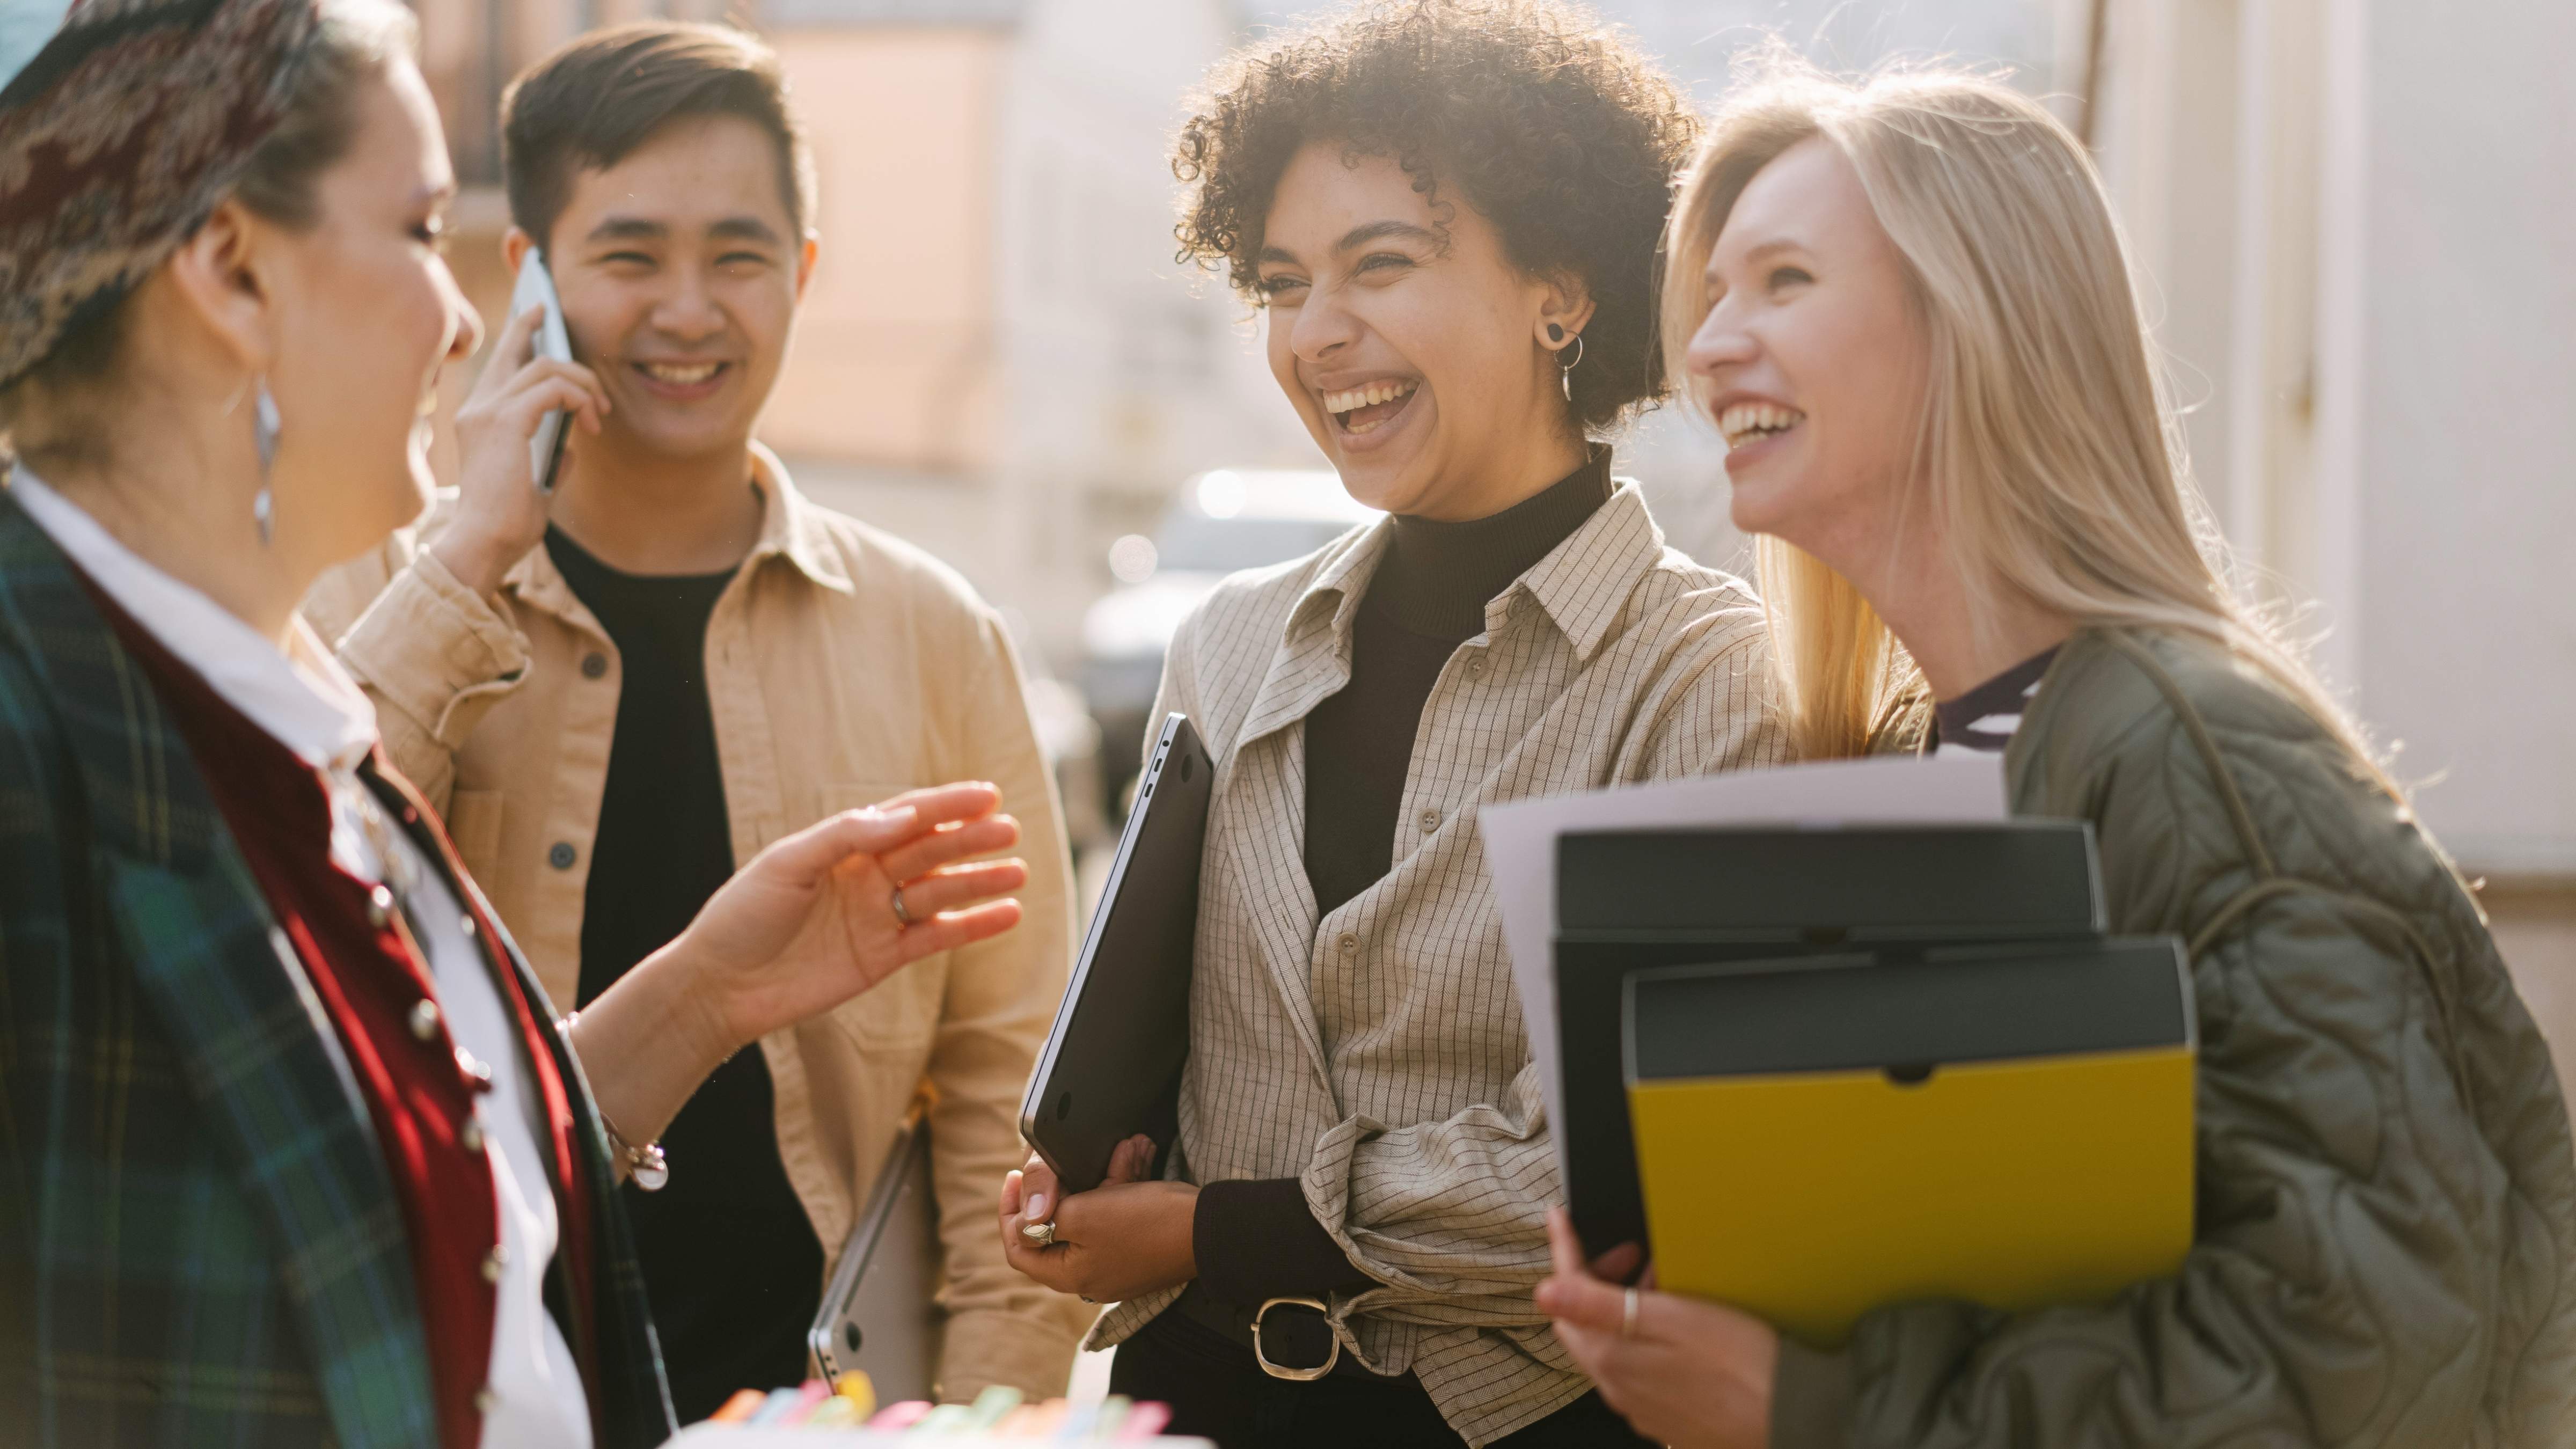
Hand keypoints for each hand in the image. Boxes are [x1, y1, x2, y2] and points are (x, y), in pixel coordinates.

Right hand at [433, 304, 610, 596]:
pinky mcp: (506, 421)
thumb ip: (548, 453)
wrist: (486, 541)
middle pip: (512, 351)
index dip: (518, 335)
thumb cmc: (507, 519)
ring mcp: (487, 410)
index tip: (537, 316)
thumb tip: (572, 445)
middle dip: (536, 328)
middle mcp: (477, 406)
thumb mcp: (532, 478)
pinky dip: (579, 397)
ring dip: (583, 383)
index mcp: (479, 417)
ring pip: (545, 367)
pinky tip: (591, 421)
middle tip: (556, 317)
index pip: (499, 364)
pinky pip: (552, 388)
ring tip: (600, 411)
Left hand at [676, 781, 1025, 1055]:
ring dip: (979, 881)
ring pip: (941, 892)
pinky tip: (1005, 914)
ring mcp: (878, 916)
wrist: (721, 987)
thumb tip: (903, 817)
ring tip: (1018, 872)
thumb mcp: (786, 863)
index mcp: (844, 845)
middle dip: (971, 840)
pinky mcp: (884, 956)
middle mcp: (867, 876)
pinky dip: (973, 926)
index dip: (947, 804)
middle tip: (1009, 830)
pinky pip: (937, 936)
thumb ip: (846, 836)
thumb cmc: (742, 917)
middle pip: (930, 851)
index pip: (906, 816)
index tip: (986, 795)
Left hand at [1001, 1135, 1197, 1302]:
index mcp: (1070, 1275)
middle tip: (1068, 1157)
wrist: (1210, 1229)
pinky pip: (1120, 1214)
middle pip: (1058, 1228)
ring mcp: (1118, 1263)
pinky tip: (1135, 1156)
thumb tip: (1026, 1221)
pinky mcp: (1140, 1249)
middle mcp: (1091, 1275)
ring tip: (1120, 1149)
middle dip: (1067, 1185)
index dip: (1010, 1212)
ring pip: (1093, 1214)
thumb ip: (1045, 1217)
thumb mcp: (1083, 1214)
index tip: (1015, 1177)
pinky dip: (1123, 1186)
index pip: (1020, 1248)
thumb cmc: (1145, 1223)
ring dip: (1101, 1178)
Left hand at [1538, 1207, 1775, 1448]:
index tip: (1559, 1218)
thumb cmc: (1741, 1363)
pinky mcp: (1666, 1415)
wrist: (1791, 1417)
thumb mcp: (1669, 1319)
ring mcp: (1641, 1404)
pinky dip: (1643, 1337)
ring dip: (1621, 1308)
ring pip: (1610, 1345)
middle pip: (1583, 1323)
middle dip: (1594, 1278)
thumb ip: (1599, 1306)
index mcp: (1611, 1357)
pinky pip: (1637, 1368)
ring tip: (1660, 1283)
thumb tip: (1542, 1291)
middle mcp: (1617, 1386)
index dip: (1564, 1250)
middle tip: (1626, 1252)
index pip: (1567, 1295)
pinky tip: (1675, 1326)